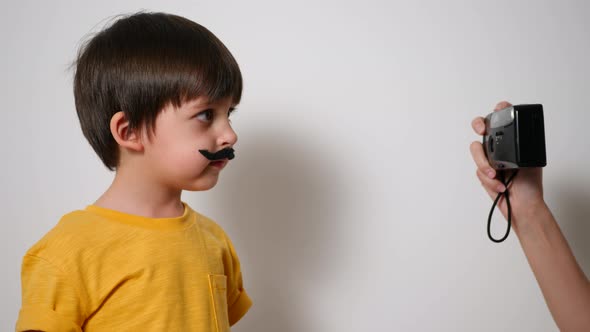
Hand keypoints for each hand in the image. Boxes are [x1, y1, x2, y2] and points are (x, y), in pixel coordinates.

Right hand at [470, 101, 545, 229]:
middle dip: (478, 125)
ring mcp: (489, 160)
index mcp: (513, 142)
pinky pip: (478, 171)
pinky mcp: (482, 173)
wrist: (523, 207)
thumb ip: (521, 147)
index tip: (498, 112)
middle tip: (481, 130)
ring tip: (495, 175)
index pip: (503, 121)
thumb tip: (515, 136)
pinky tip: (500, 186)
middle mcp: (499, 148)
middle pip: (481, 128)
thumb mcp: (532, 161)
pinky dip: (489, 180)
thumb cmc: (531, 185)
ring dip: (484, 164)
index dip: (498, 112)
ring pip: (476, 151)